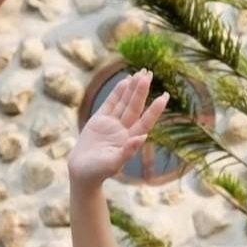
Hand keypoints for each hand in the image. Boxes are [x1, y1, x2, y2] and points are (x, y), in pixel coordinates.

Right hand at [67, 70, 168, 188]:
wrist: (81, 172)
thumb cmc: (98, 172)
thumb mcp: (113, 164)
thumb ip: (128, 151)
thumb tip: (143, 138)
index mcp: (130, 140)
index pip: (145, 121)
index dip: (155, 109)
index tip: (165, 96)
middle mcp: (124, 130)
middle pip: (135, 107)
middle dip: (141, 91)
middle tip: (148, 73)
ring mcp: (112, 124)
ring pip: (124, 103)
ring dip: (132, 89)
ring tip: (140, 73)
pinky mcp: (99, 121)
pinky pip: (111, 104)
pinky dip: (117, 93)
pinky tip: (125, 81)